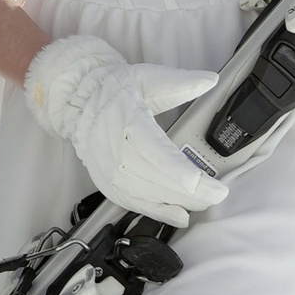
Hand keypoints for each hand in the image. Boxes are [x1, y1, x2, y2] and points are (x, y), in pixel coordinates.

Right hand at [24, 36, 227, 224]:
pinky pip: (133, 203)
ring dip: (177, 203)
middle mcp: (115, 150)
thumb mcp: (148, 77)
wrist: (78, 101)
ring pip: (146, 195)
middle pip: (155, 180)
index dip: (181, 173)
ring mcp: (108, 170)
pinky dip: (157, 212)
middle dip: (189, 192)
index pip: (156, 153)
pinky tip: (179, 216)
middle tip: (217, 194)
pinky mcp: (106, 182)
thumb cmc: (114, 89)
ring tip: (204, 203)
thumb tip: (210, 80)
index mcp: (127, 121)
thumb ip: (181, 81)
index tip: (206, 183)